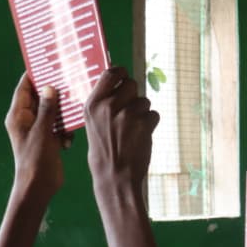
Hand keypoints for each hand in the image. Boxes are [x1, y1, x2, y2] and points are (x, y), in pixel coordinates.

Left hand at [5, 74, 66, 198]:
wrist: (38, 185)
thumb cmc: (35, 159)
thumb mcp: (43, 132)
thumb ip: (47, 109)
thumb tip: (50, 87)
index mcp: (18, 116)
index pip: (24, 89)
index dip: (34, 76)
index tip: (47, 64)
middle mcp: (27, 120)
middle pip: (41, 99)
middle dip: (55, 94)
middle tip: (70, 83)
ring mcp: (38, 130)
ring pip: (53, 113)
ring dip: (64, 114)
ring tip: (74, 112)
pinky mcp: (49, 139)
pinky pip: (59, 127)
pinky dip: (66, 130)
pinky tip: (68, 140)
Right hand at [85, 67, 158, 194]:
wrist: (114, 174)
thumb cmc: (103, 150)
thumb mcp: (92, 122)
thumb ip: (102, 103)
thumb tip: (117, 84)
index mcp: (92, 103)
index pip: (110, 74)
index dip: (121, 72)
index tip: (124, 75)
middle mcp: (109, 105)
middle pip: (132, 84)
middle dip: (134, 95)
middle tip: (130, 110)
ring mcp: (127, 114)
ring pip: (145, 101)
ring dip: (142, 112)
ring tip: (132, 128)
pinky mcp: (144, 123)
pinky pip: (154, 114)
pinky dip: (151, 123)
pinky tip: (140, 135)